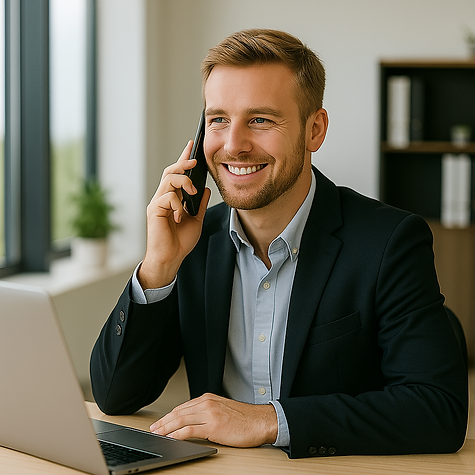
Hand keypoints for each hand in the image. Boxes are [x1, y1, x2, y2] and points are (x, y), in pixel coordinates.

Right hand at [138, 141, 210, 288]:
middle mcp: (163, 197)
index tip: (191, 145)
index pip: (177, 174)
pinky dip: (177, 204)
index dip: (183, 159)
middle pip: (170, 171)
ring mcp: (157, 203)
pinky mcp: (154, 210)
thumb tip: (207, 190)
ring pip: (168, 179)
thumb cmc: (180, 242)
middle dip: (182, 162)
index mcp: (172, 198)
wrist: (171, 258)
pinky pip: (167, 197)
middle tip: (194, 159)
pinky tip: (180, 216)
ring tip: (193, 190)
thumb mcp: (196, 220)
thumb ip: (200, 205)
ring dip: (183, 180)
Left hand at [150, 393, 277, 447]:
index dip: (169, 416)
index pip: (183, 407)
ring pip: (181, 420)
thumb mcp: (223, 410)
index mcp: (208, 398)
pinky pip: (189, 430)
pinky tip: (171, 438)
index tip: (161, 423)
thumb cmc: (246, 419)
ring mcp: (209, 413)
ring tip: (158, 435)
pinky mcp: (213, 425)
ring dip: (166, 428)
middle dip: (164, 422)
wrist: (261, 421)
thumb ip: (208, 412)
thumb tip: (193, 422)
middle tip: (153, 429)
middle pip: (178, 412)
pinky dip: (177, 434)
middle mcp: (207, 403)